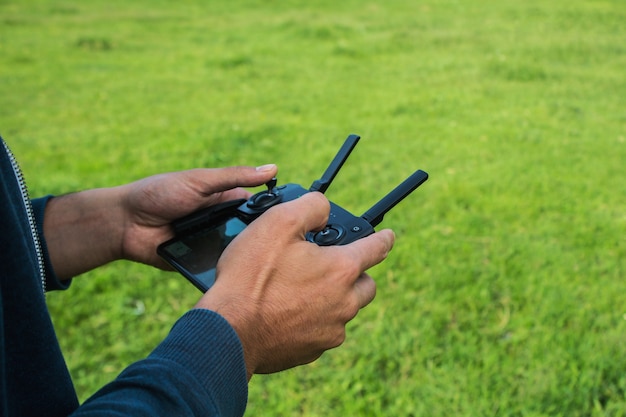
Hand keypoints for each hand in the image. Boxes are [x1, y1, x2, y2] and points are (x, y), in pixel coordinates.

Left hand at [119, 165, 278, 267]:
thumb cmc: (160, 194)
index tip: (293, 219)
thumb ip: (234, 177)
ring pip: (238, 254)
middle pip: (251, 234)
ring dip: (244, 256)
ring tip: (262, 262)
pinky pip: (218, 269)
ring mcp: (212, 245)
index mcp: (225, 201)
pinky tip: (237, 274)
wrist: (125, 223)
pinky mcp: (200, 264)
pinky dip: (225, 270)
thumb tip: (273, 169)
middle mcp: (222, 223)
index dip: (274, 214)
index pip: (258, 208)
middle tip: (278, 245)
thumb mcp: (200, 181)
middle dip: (261, 239)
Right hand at [195, 192, 394, 379]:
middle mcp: (344, 303)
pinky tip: (285, 311)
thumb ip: (310, 207)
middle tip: (328, 266)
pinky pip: (323, 330)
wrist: (227, 330)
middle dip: (354, 273)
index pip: (377, 249)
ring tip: (298, 288)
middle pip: (366, 285)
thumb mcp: (278, 222)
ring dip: (331, 298)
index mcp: (341, 270)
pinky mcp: (312, 351)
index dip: (383, 238)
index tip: (388, 236)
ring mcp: (330, 331)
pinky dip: (312, 319)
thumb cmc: (250, 276)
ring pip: (344, 309)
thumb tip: (324, 209)